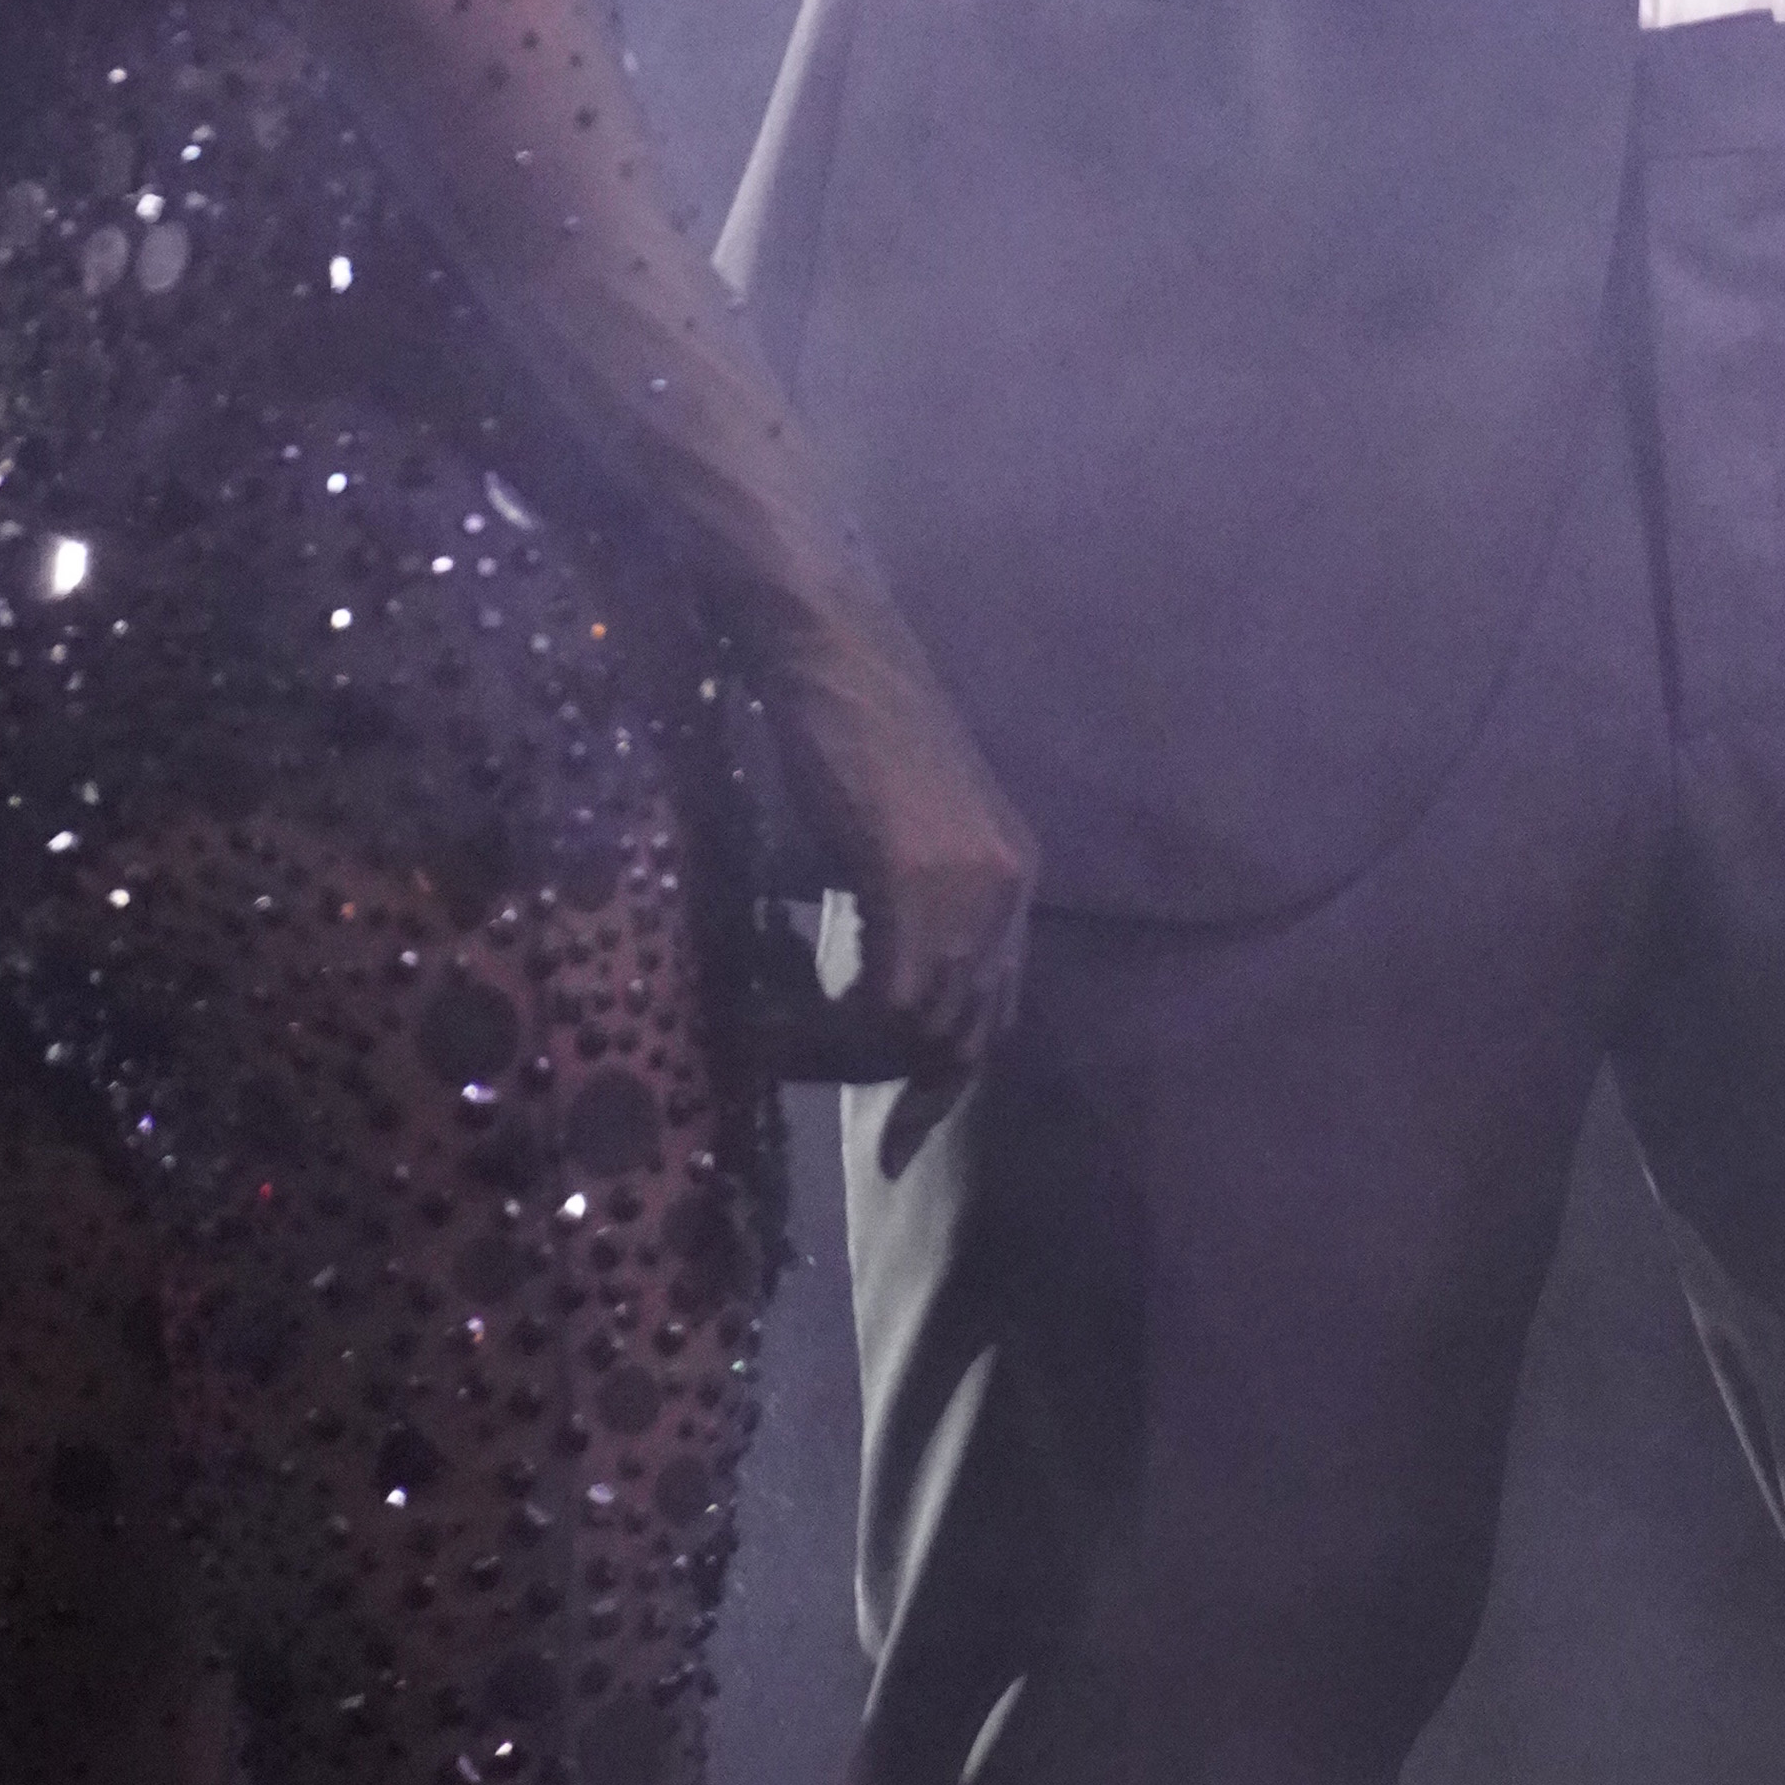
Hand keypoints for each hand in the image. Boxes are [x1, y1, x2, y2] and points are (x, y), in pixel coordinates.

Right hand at [763, 609, 1036, 1168]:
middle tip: (856, 1139)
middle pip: (967, 1034)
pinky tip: (775, 1026)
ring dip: (846, 1060)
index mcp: (1009, 873)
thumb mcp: (889, 833)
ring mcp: (970, 885)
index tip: (899, 1141)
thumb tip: (854, 996)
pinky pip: (888, 1002)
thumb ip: (898, 908)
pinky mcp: (919, 881)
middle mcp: (1008, 886)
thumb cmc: (838, 721)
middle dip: (906, 1092)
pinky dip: (829, 1032)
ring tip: (777, 1050)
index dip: (946, 1080)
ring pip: (923, 1029)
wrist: (826, 643)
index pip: (993, 1009)